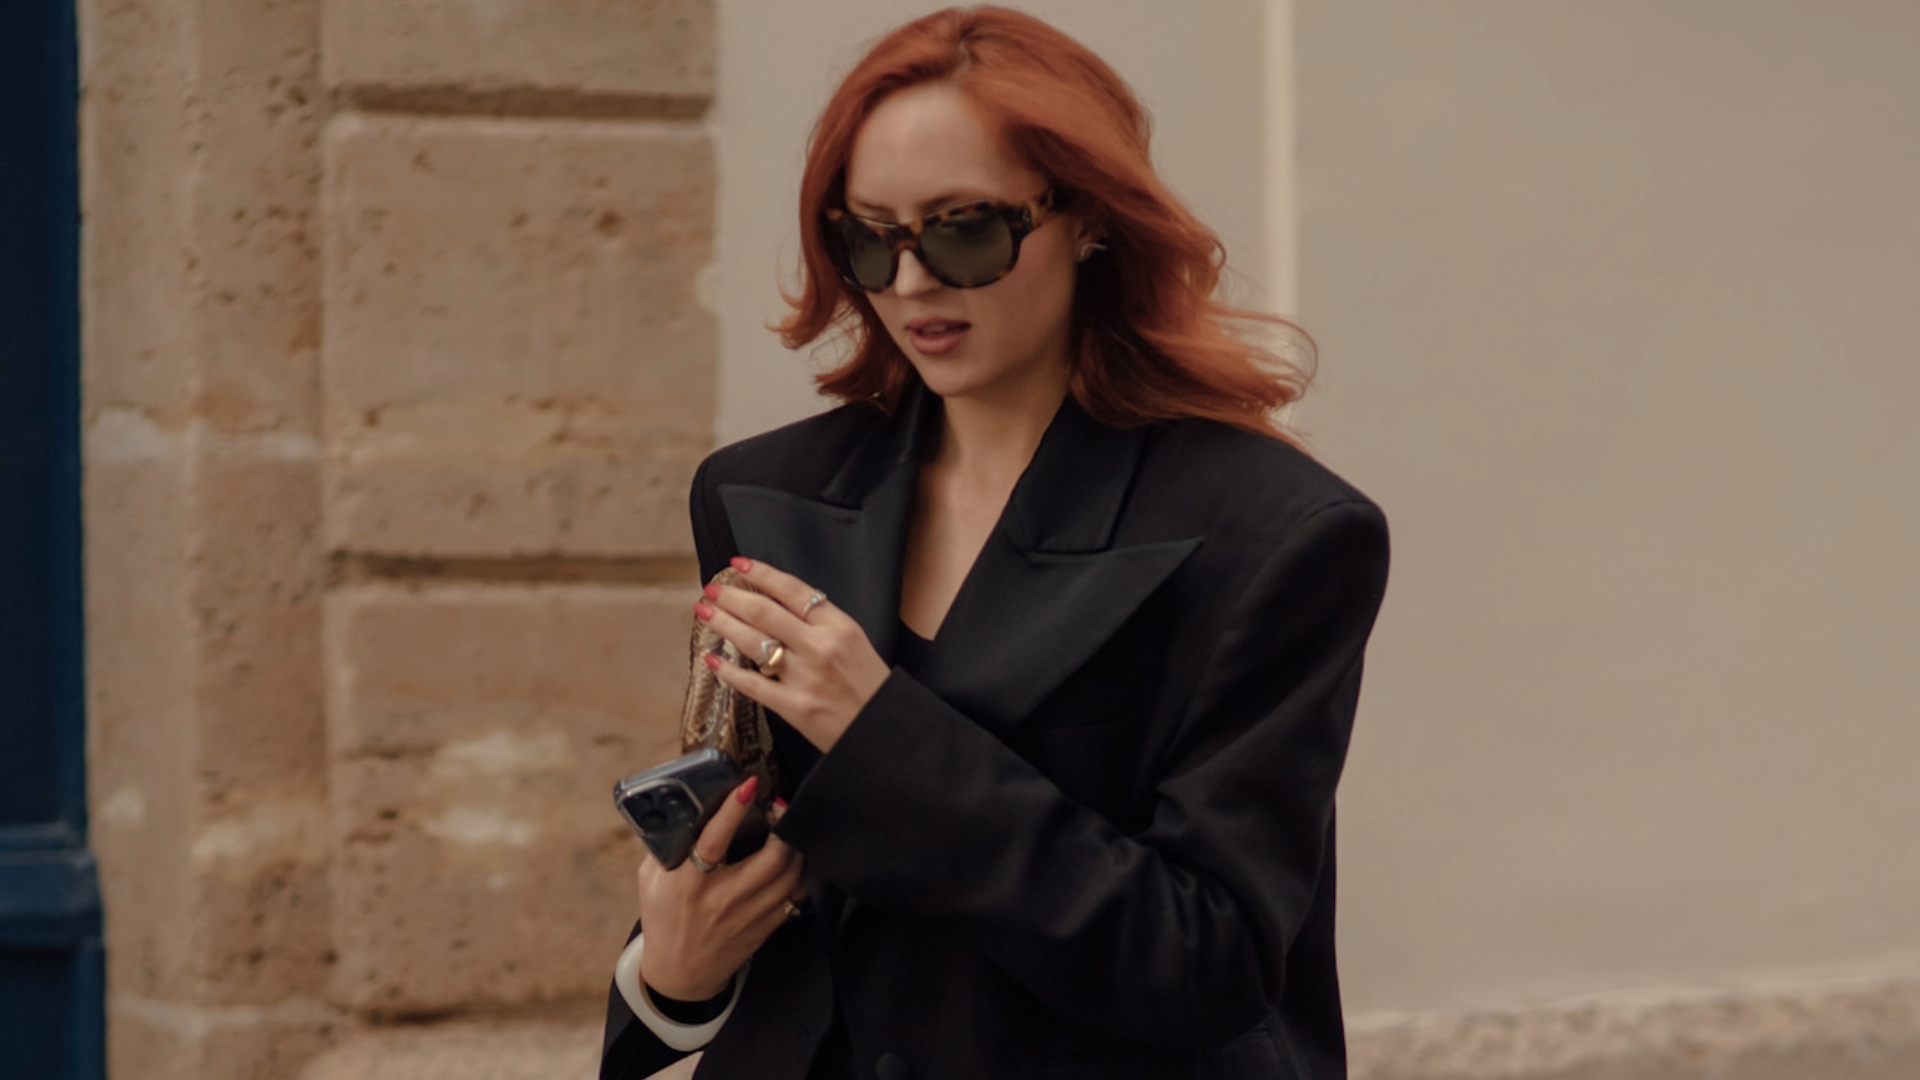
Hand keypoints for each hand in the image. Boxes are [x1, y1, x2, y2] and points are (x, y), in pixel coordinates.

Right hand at [634, 776, 806, 1001]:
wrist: (679, 973)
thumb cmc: (664, 917)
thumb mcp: (651, 880)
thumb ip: (666, 846)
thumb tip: (683, 806)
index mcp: (689, 884)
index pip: (714, 842)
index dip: (732, 811)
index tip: (749, 785)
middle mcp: (722, 900)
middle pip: (771, 860)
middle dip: (784, 827)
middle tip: (783, 807)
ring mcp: (748, 916)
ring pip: (790, 876)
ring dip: (796, 847)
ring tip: (790, 829)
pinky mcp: (764, 928)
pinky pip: (796, 896)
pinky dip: (800, 874)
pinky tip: (793, 860)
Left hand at [694, 557, 890, 752]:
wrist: (884, 729)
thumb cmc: (871, 686)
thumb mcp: (856, 642)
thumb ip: (823, 625)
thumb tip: (781, 608)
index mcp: (839, 627)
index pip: (793, 590)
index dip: (762, 574)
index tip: (739, 565)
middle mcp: (819, 647)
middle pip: (764, 612)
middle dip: (732, 597)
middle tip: (712, 589)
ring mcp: (804, 677)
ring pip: (753, 642)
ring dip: (724, 624)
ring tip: (705, 612)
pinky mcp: (793, 707)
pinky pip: (752, 684)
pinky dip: (729, 671)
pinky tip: (712, 660)